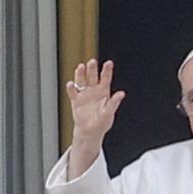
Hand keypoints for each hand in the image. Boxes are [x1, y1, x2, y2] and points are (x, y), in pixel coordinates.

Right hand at [66, 58, 123, 176]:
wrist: (90, 131)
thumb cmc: (102, 122)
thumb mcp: (110, 113)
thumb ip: (114, 103)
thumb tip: (121, 93)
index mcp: (104, 91)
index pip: (106, 78)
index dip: (107, 70)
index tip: (109, 63)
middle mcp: (93, 90)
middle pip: (93, 76)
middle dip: (92, 69)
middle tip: (92, 62)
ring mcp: (84, 94)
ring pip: (82, 81)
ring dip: (81, 74)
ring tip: (81, 67)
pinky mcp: (76, 100)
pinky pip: (73, 92)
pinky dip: (71, 88)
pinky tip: (71, 84)